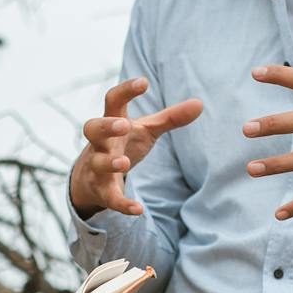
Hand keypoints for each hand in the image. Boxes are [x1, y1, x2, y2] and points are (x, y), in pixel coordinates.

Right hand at [71, 76, 203, 218]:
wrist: (92, 177)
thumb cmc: (122, 144)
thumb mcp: (146, 130)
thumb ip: (170, 118)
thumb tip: (199, 103)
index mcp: (112, 122)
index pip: (113, 101)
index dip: (125, 91)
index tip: (143, 82)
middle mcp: (101, 143)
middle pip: (92, 129)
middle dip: (106, 126)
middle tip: (123, 125)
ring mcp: (97, 166)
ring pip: (97, 163)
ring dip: (109, 163)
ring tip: (125, 164)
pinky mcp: (102, 190)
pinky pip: (110, 197)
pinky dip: (122, 204)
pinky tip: (138, 210)